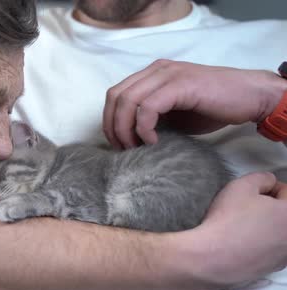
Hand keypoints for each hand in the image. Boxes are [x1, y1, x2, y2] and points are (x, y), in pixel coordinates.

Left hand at [103, 60, 286, 148]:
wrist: (249, 97)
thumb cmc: (212, 108)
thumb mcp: (172, 115)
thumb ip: (149, 118)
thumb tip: (127, 138)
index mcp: (151, 74)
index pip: (115, 94)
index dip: (110, 121)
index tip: (118, 144)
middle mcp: (156, 70)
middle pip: (115, 97)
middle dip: (113, 127)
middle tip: (124, 149)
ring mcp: (168, 74)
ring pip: (127, 101)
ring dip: (125, 129)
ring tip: (137, 147)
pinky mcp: (180, 84)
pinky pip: (148, 107)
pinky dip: (144, 127)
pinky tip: (154, 141)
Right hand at [185, 173, 286, 286]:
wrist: (212, 258)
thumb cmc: (227, 222)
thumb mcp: (241, 186)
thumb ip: (262, 178)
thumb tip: (267, 183)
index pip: (286, 192)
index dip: (266, 188)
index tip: (252, 192)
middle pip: (283, 214)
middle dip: (268, 208)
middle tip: (245, 208)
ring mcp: (284, 256)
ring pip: (277, 232)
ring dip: (264, 226)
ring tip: (240, 226)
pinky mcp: (272, 269)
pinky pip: (269, 250)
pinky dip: (258, 244)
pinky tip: (239, 242)